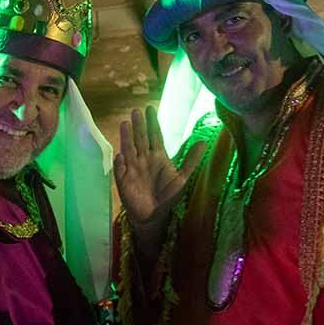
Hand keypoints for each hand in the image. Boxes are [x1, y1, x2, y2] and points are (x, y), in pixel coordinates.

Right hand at [114, 106, 204, 252]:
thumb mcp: (183, 178)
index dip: (153, 123)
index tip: (150, 108)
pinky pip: (120, 170)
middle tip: (137, 110)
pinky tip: (120, 155)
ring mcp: (132, 168)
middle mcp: (144, 159)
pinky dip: (120, 163)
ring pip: (129, 149)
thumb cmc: (168, 196)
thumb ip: (191, 160)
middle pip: (141, 139)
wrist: (154, 216)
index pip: (155, 136)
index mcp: (158, 156)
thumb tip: (204, 142)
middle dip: (139, 125)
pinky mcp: (123, 180)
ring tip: (125, 123)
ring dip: (127, 137)